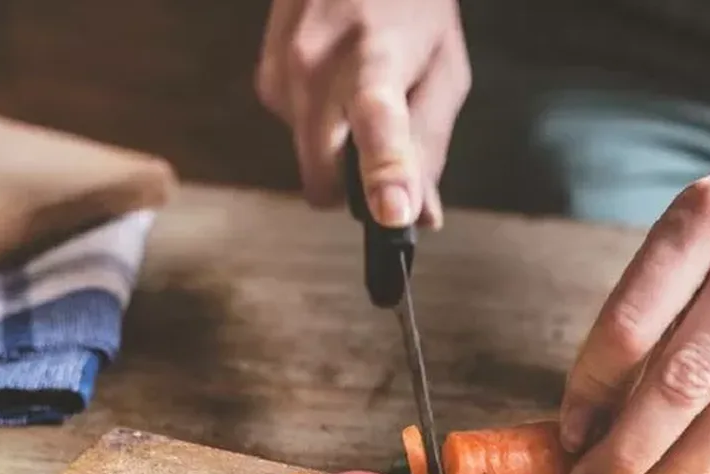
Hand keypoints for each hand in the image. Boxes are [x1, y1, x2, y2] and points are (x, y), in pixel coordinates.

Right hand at [255, 0, 470, 228]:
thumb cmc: (412, 7)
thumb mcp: (444, 70)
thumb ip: (431, 144)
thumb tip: (420, 216)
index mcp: (376, 58)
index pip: (377, 121)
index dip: (384, 171)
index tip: (392, 213)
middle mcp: (317, 64)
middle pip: (323, 176)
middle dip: (351, 187)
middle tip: (386, 161)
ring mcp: (283, 70)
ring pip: (308, 159)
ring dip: (337, 148)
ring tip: (362, 93)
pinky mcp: (265, 77)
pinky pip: (295, 133)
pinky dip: (320, 124)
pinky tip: (337, 82)